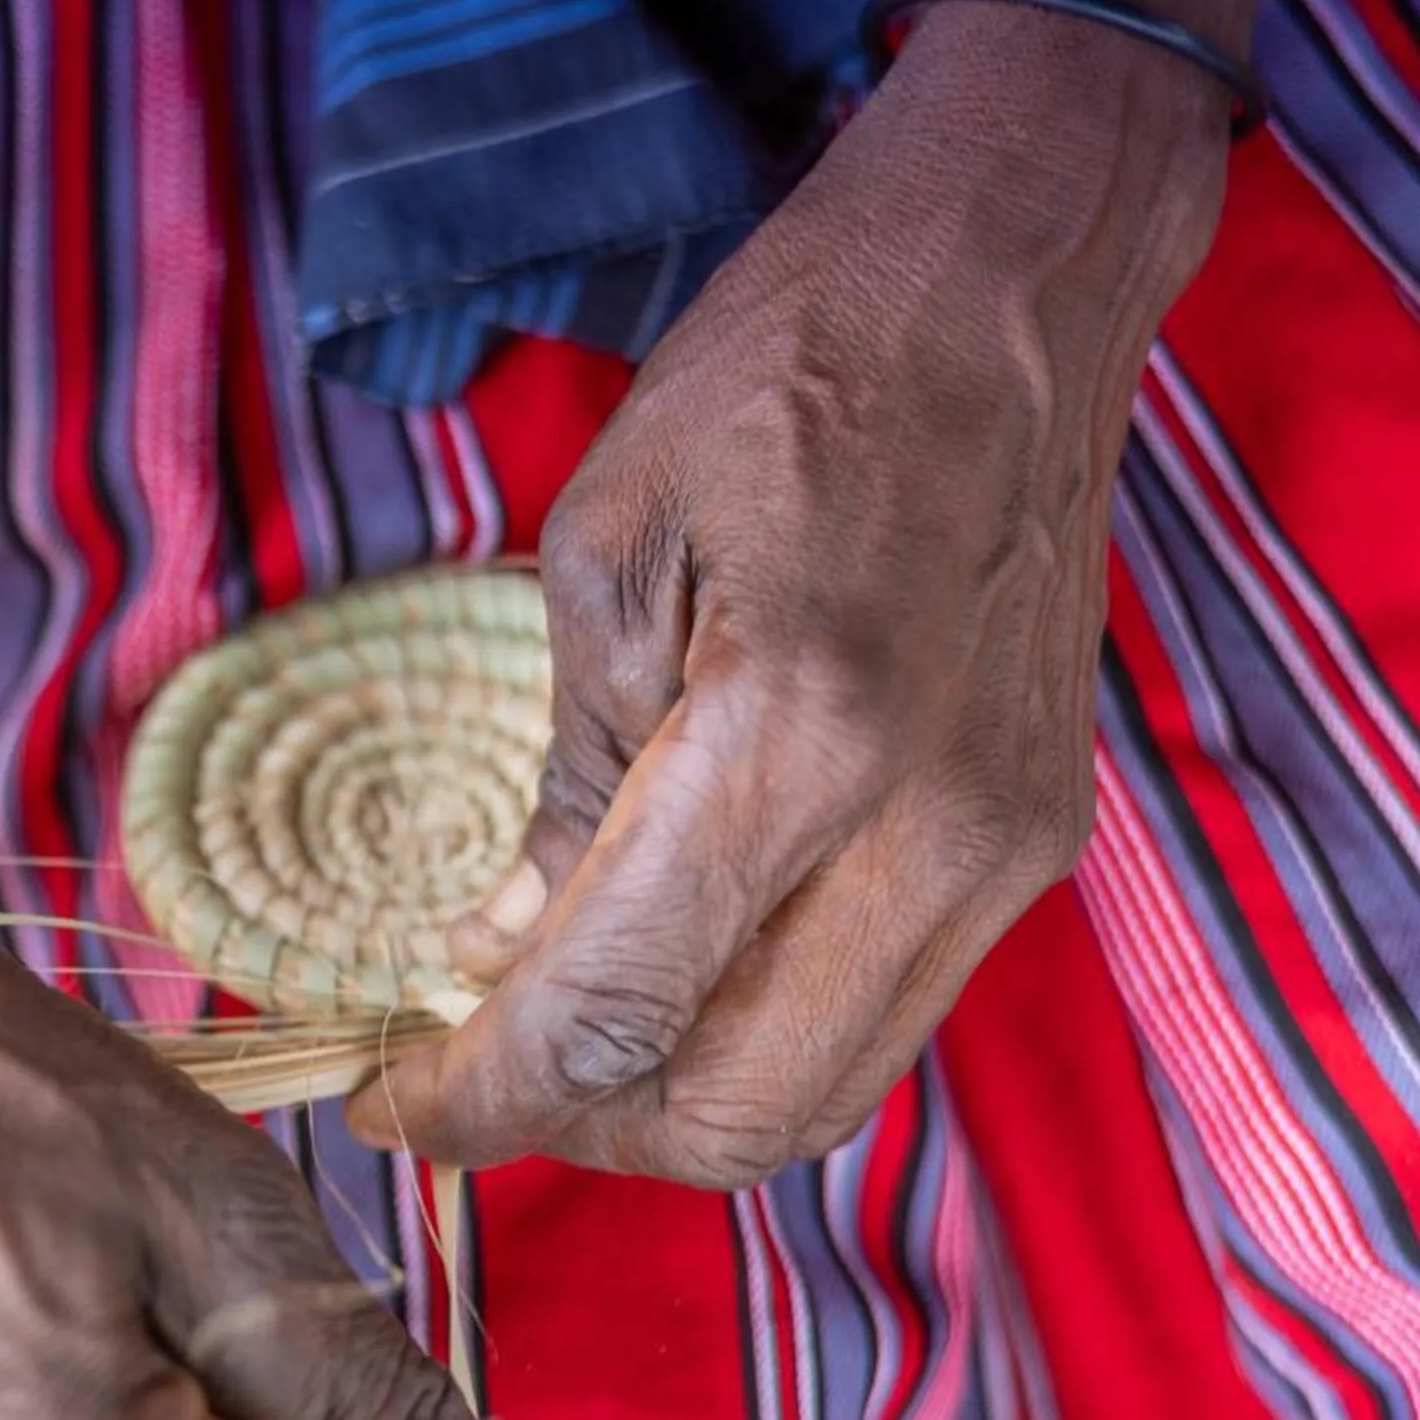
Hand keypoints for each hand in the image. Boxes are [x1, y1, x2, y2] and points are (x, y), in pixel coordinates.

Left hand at [349, 5, 1240, 1185]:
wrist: (1003, 289)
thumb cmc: (781, 378)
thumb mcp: (605, 554)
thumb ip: (566, 785)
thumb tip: (505, 955)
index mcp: (799, 732)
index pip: (620, 1012)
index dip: (482, 1099)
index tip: (386, 1108)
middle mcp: (930, 829)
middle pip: (738, 1115)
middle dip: (576, 1130)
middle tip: (470, 1076)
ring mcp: (1006, 853)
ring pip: (821, 1095)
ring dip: (668, 1107)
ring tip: (557, 1035)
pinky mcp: (1033, 847)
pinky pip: (877, 1018)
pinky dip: (753, 1038)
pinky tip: (669, 969)